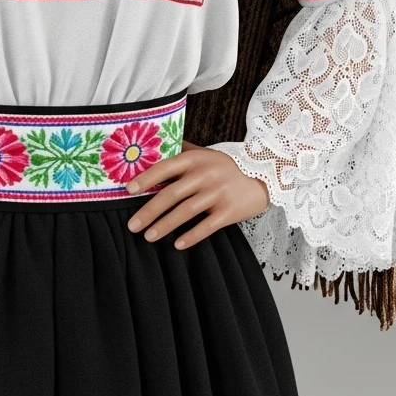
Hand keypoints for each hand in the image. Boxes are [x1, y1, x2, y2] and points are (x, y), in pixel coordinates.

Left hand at [125, 140, 269, 249]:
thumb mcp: (205, 154)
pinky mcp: (230, 210)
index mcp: (195, 159)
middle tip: (132, 225)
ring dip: (165, 225)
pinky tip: (177, 244)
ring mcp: (218, 192)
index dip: (145, 178)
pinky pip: (207, 226)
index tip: (128, 190)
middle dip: (149, 211)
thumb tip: (150, 151)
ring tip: (149, 237)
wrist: (267, 175)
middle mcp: (205, 174)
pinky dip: (191, 236)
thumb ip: (181, 152)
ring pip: (186, 211)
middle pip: (171, 194)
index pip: (165, 167)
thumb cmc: (226, 166)